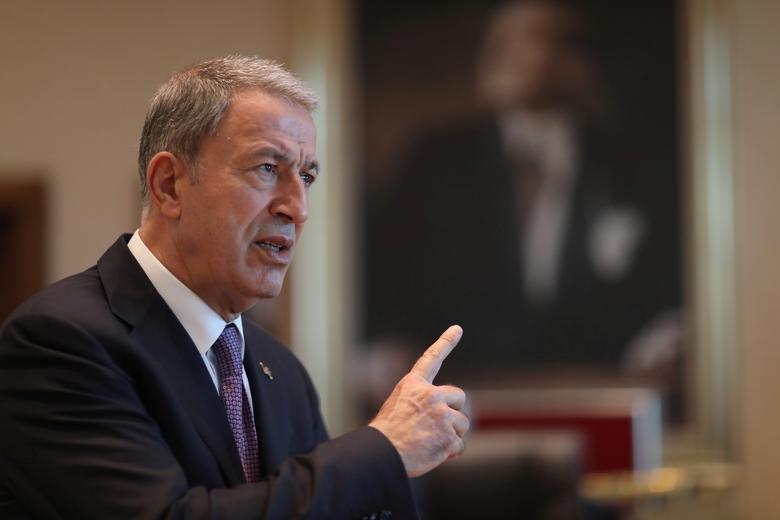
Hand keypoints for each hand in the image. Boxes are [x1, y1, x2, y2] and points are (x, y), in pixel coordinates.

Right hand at [369, 325, 468, 477]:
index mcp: (413, 385)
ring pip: (462, 424)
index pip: (431, 358)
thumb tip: (440, 418)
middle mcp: (430, 395)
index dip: (446, 342)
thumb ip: (420, 405)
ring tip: (430, 443)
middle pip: (459, 396)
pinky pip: (460, 445)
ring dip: (452, 435)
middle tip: (439, 426)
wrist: (381, 455)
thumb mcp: (397, 409)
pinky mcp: (449, 436)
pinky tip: (435, 454)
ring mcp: (442, 415)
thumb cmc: (385, 436)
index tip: (457, 328)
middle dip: (454, 411)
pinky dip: (451, 452)